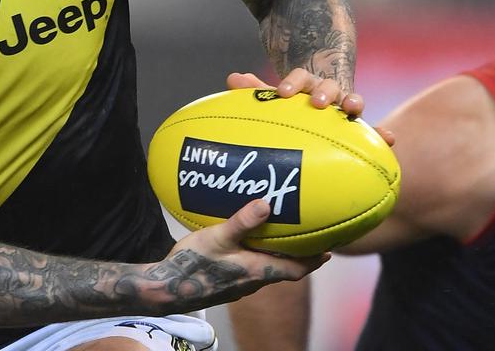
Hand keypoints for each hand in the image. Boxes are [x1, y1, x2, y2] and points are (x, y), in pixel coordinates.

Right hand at [154, 199, 328, 308]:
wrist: (166, 290)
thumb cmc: (192, 265)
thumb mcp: (217, 238)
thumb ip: (242, 222)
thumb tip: (267, 204)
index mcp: (257, 271)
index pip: (296, 270)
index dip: (314, 261)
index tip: (329, 250)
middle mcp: (252, 282)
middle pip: (284, 271)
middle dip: (298, 257)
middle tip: (309, 240)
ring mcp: (239, 285)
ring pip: (267, 271)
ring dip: (278, 258)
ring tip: (281, 239)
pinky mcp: (226, 285)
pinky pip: (251, 271)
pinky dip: (259, 259)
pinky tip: (248, 247)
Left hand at [227, 69, 394, 145]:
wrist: (321, 109)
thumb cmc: (294, 108)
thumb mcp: (276, 100)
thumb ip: (256, 92)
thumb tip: (232, 78)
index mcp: (306, 84)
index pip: (300, 78)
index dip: (292, 84)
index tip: (283, 93)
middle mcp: (329, 92)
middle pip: (329, 86)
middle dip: (324, 92)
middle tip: (317, 102)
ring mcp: (345, 108)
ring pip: (353, 101)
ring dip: (354, 103)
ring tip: (353, 110)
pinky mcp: (360, 128)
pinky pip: (372, 130)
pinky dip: (381, 133)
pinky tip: (390, 140)